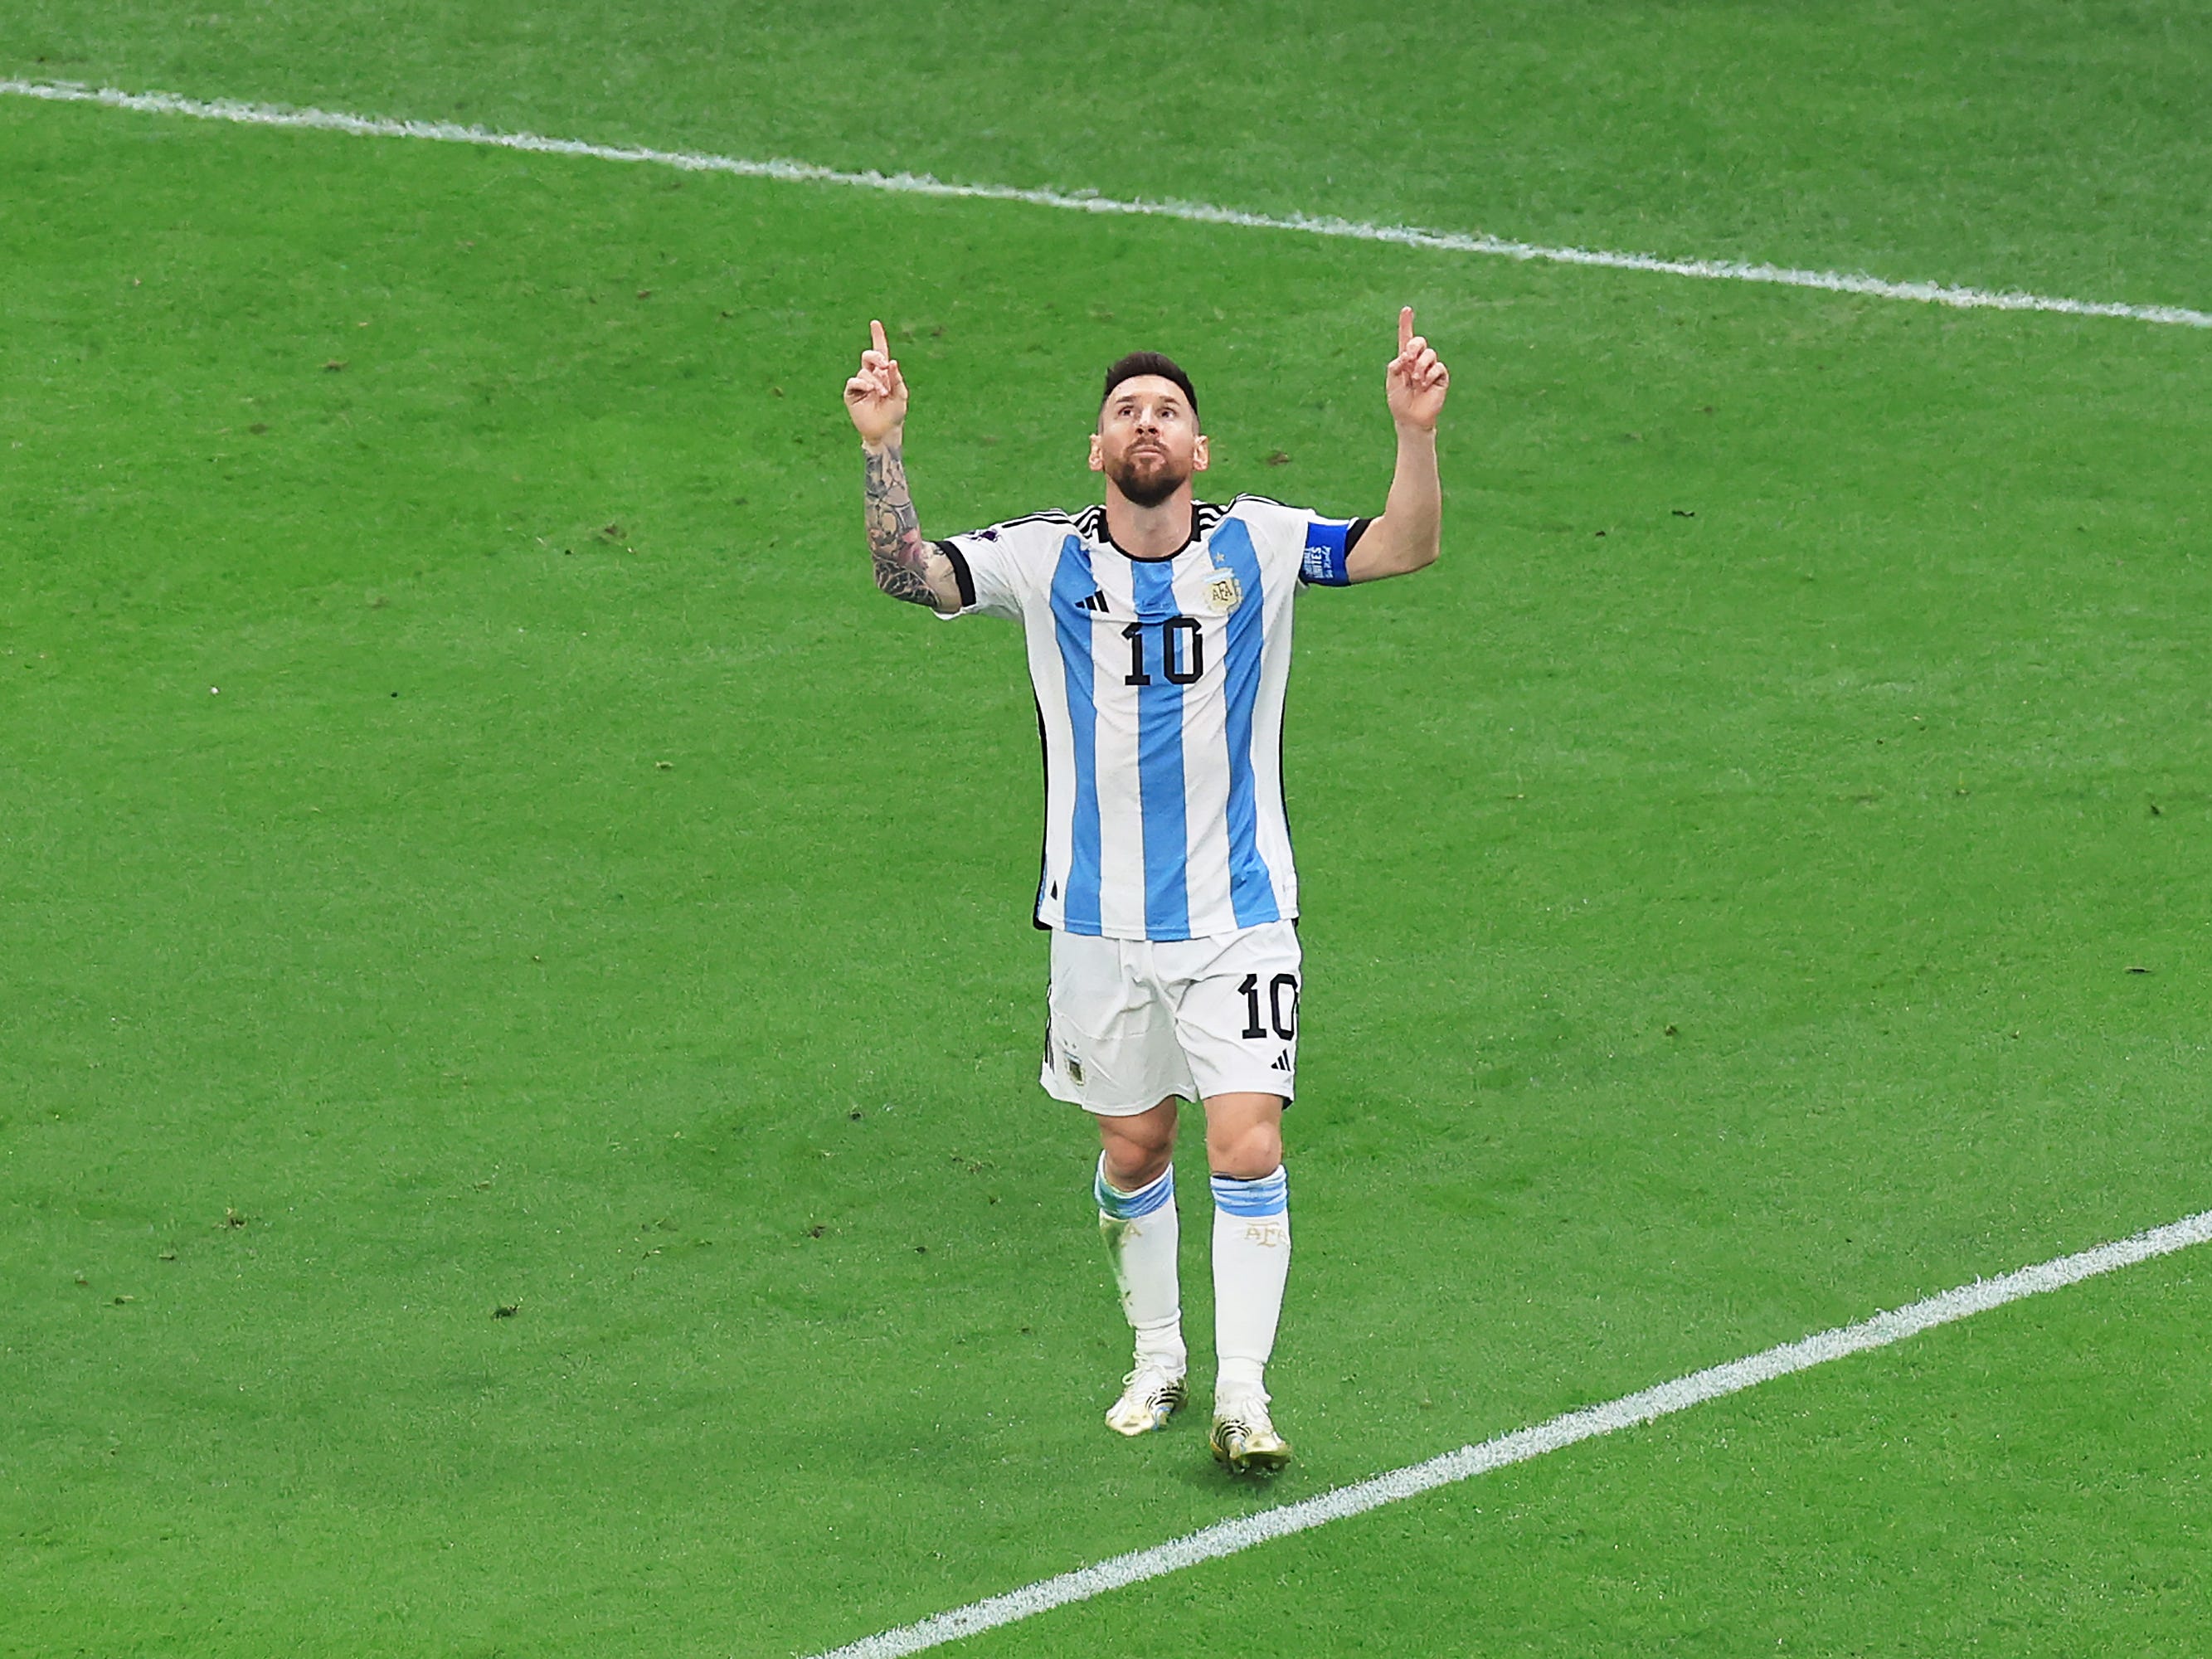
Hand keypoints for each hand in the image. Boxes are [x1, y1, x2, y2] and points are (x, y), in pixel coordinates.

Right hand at [843, 318, 908, 444]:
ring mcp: (861, 384)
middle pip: (869, 356)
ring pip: (864, 372)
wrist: (885, 430)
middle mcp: (871, 375)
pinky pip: (854, 382)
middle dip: (876, 357)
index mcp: (883, 373)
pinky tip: (870, 392)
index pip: (879, 351)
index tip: (875, 323)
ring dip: (875, 382)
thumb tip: (891, 361)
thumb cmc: (895, 413)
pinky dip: (863, 385)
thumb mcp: (901, 395)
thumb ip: (896, 378)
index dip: (877, 337)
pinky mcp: (851, 393)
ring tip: (881, 394)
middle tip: (884, 365)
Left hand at [1385, 306, 1448, 432]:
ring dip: (1420, 366)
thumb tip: (1406, 356)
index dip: (1406, 323)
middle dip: (1414, 346)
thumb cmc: (1399, 401)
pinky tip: (1424, 385)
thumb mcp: (1391, 381)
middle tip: (1407, 358)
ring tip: (1416, 380)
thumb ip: (1395, 365)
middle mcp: (1418, 361)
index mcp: (1404, 360)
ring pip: (1430, 354)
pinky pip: (1438, 367)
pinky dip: (1430, 375)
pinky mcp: (1440, 377)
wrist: (1411, 419)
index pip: (1406, 338)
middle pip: (1419, 341)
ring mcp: (1430, 368)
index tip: (1406, 309)